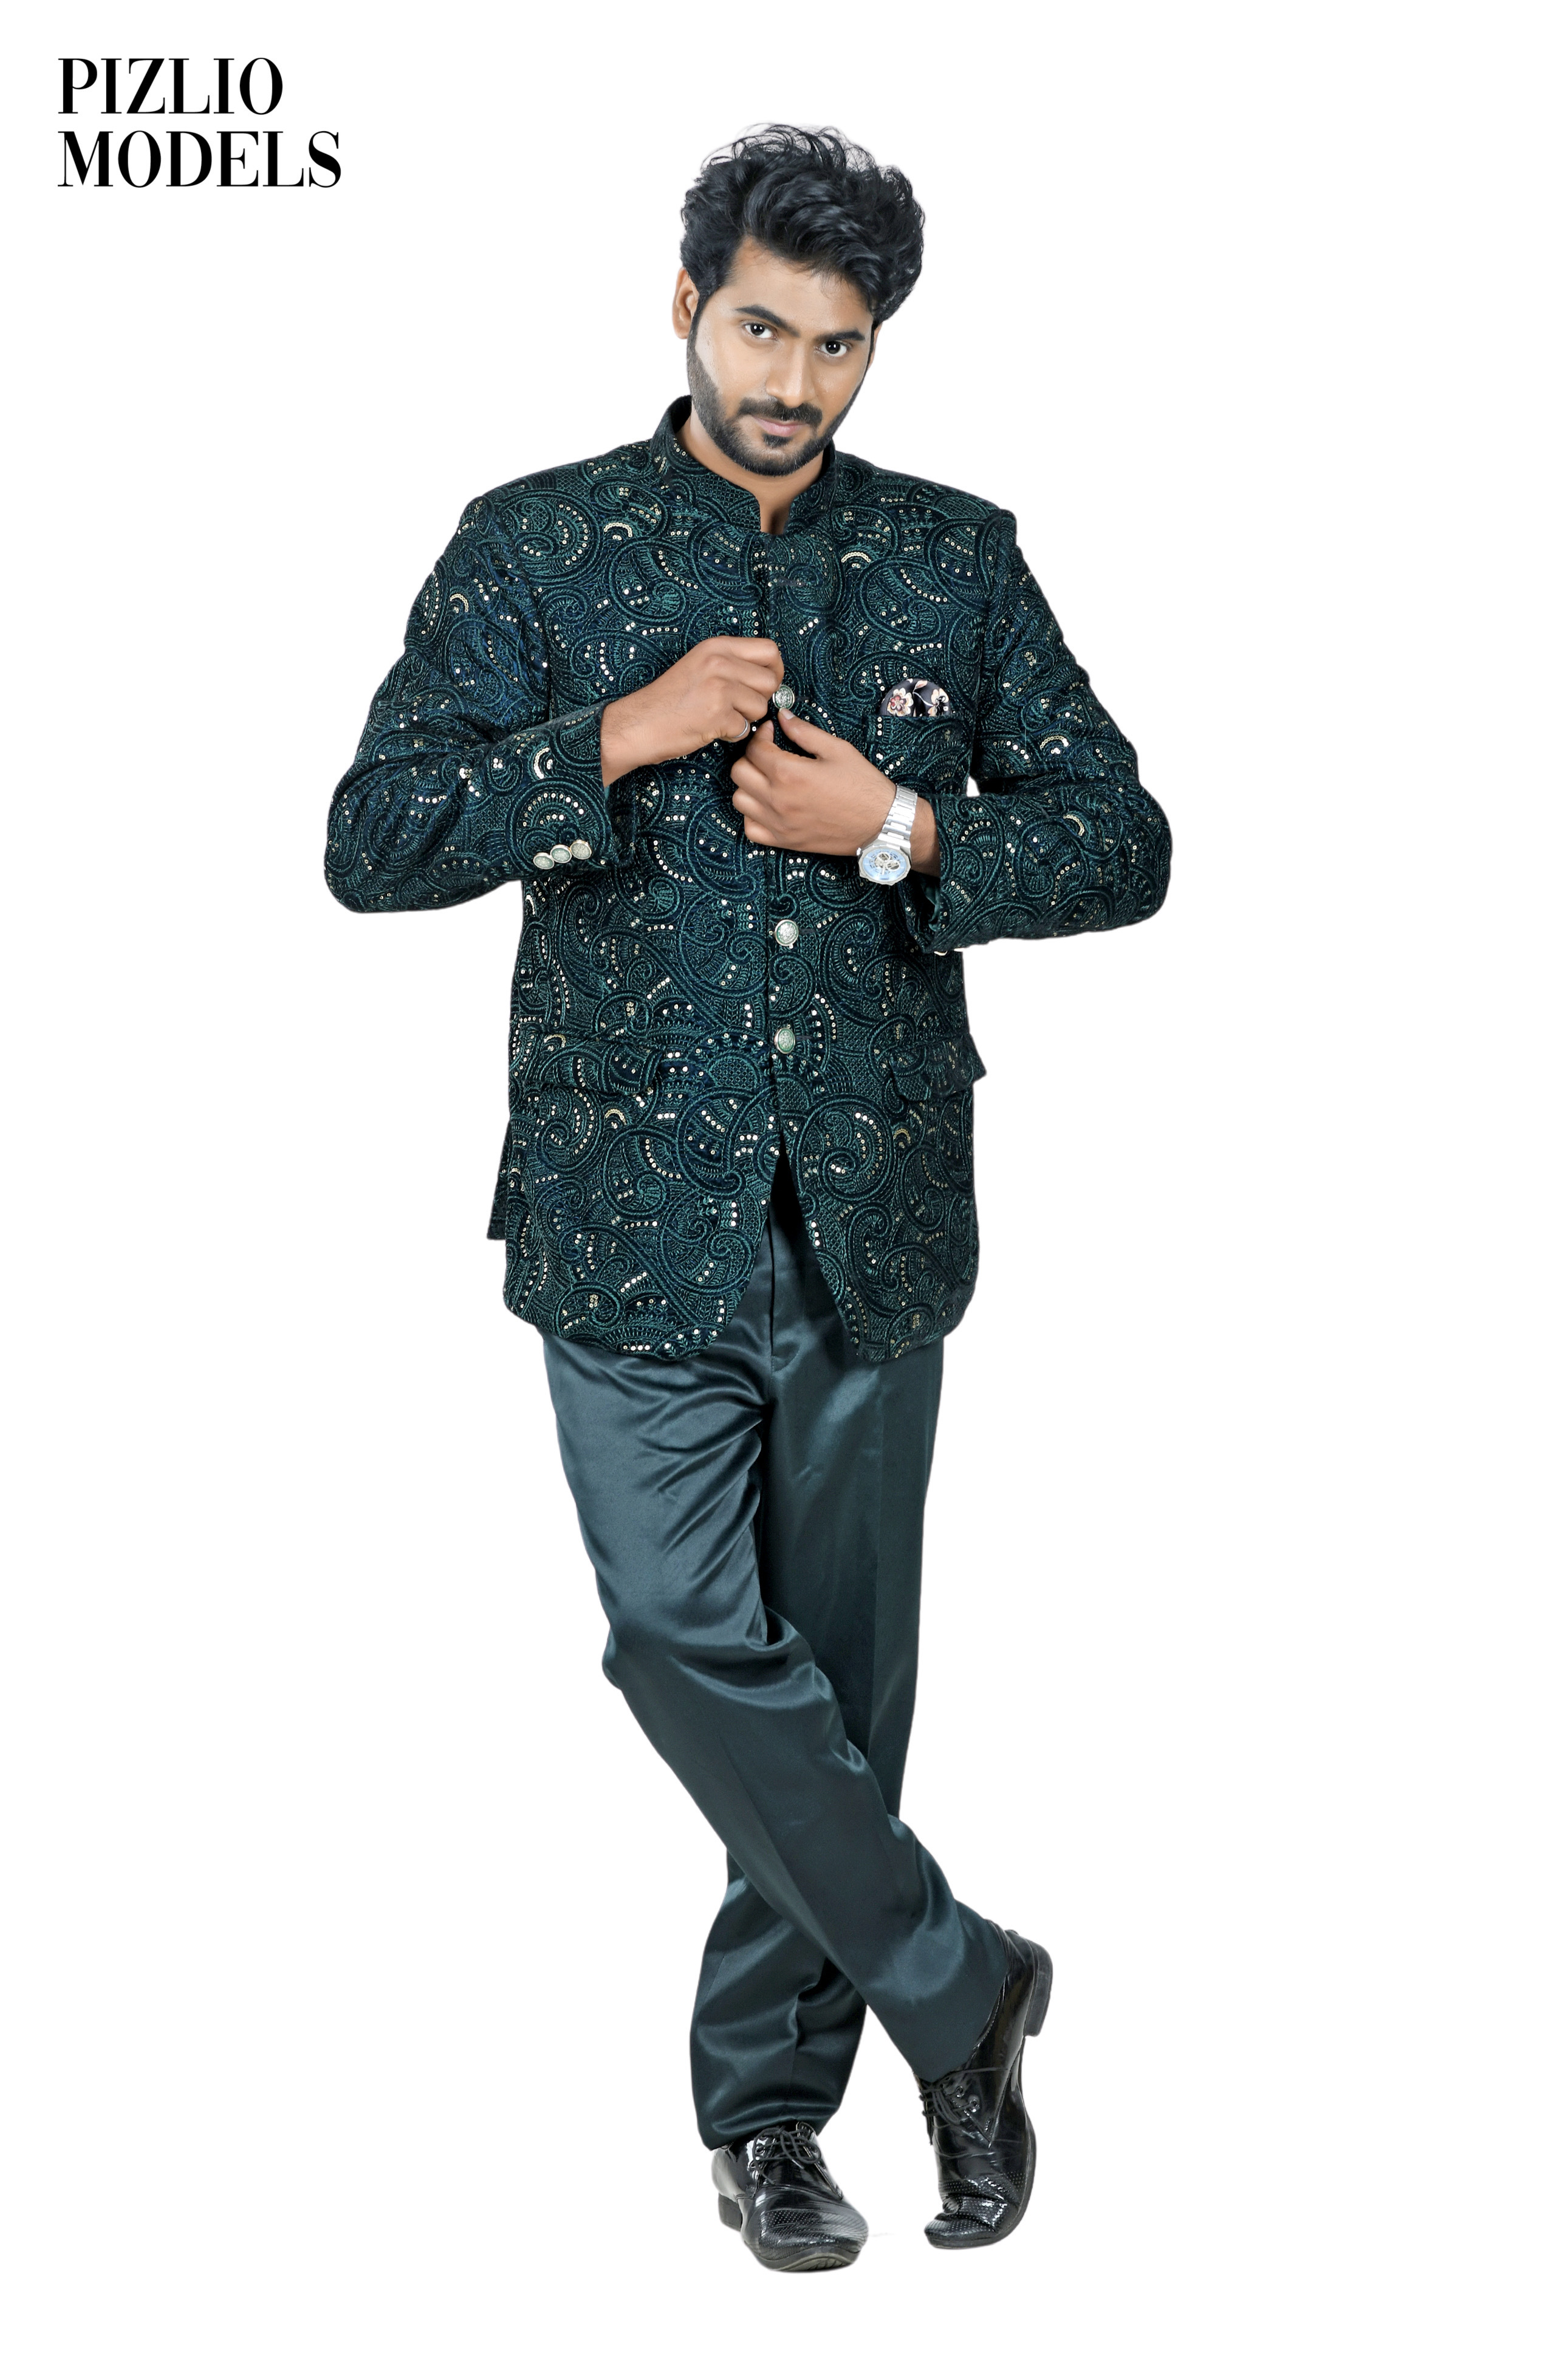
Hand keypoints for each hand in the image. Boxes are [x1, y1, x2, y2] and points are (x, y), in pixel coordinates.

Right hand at [601, 637, 784, 783]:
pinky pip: (745, 728)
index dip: (775, 670)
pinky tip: (711, 728)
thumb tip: (771, 675)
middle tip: (739, 706)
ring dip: (746, 718)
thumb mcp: (699, 665)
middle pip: (770, 680)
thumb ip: (732, 663)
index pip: (769, 650)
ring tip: (720, 717)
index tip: (765, 684)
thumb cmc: (669, 700)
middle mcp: (720, 662)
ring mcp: (719, 688)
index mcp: (716, 646)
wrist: (638, 724)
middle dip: (761, 698)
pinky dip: (731, 734)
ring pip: (761, 706)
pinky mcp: (718, 714)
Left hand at [730, 707, 939, 872]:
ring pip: (739, 800)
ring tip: (767, 778)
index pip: (754, 749)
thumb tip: (781, 716)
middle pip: (739, 772)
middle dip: (750, 757)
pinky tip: (768, 805)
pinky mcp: (784, 841)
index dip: (760, 735)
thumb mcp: (837, 749)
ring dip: (748, 785)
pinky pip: (750, 829)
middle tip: (768, 753)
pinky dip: (753, 815)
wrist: (880, 823)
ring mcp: (778, 823)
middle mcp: (778, 800)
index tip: (771, 731)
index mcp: (789, 773)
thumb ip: (804, 732)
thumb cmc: (862, 785)